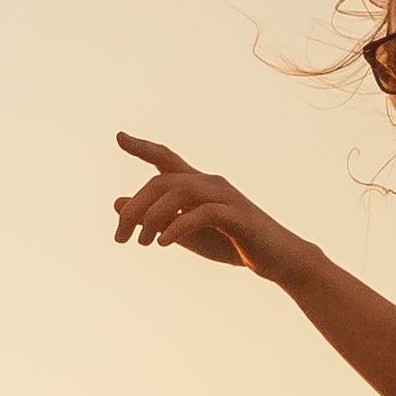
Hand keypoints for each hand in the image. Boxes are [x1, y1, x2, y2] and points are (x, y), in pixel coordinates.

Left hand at [112, 136, 312, 282]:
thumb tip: (118, 204)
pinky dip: (179, 226)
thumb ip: (154, 218)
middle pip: (162, 181)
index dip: (143, 147)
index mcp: (197, 184)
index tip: (119, 137)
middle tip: (120, 238)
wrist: (277, 258)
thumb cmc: (230, 243)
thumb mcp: (183, 232)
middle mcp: (210, 183)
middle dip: (136, 208)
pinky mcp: (237, 216)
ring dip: (153, 217)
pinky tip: (163, 243)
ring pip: (179, 192)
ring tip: (142, 243)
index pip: (166, 159)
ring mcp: (225, 196)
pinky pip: (203, 213)